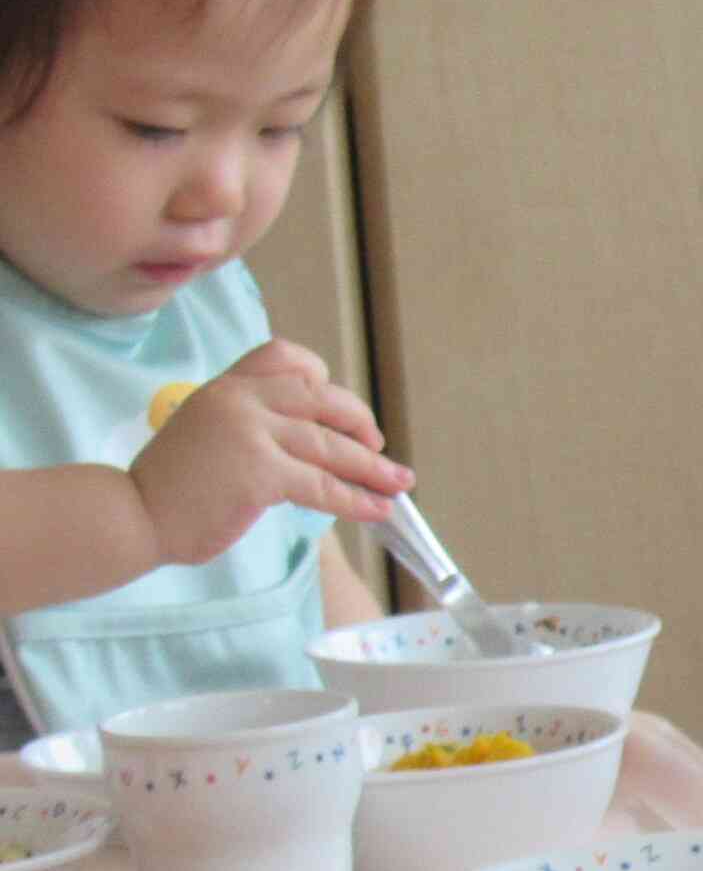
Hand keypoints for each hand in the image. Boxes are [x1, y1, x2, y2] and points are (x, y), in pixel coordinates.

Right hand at [127, 341, 407, 566]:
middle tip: (378, 448)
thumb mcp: (206, 431)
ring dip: (373, 467)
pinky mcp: (259, 473)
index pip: (285, 356)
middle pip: (321, 397)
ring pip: (330, 445)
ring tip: (401, 483)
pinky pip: (323, 484)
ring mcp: (250, 433)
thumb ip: (250, 422)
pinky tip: (379, 509)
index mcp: (226, 386)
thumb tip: (314, 440)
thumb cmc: (172, 484)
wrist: (132, 514)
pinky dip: (357, 498)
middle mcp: (240, 399)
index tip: (340, 412)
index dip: (322, 379)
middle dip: (359, 422)